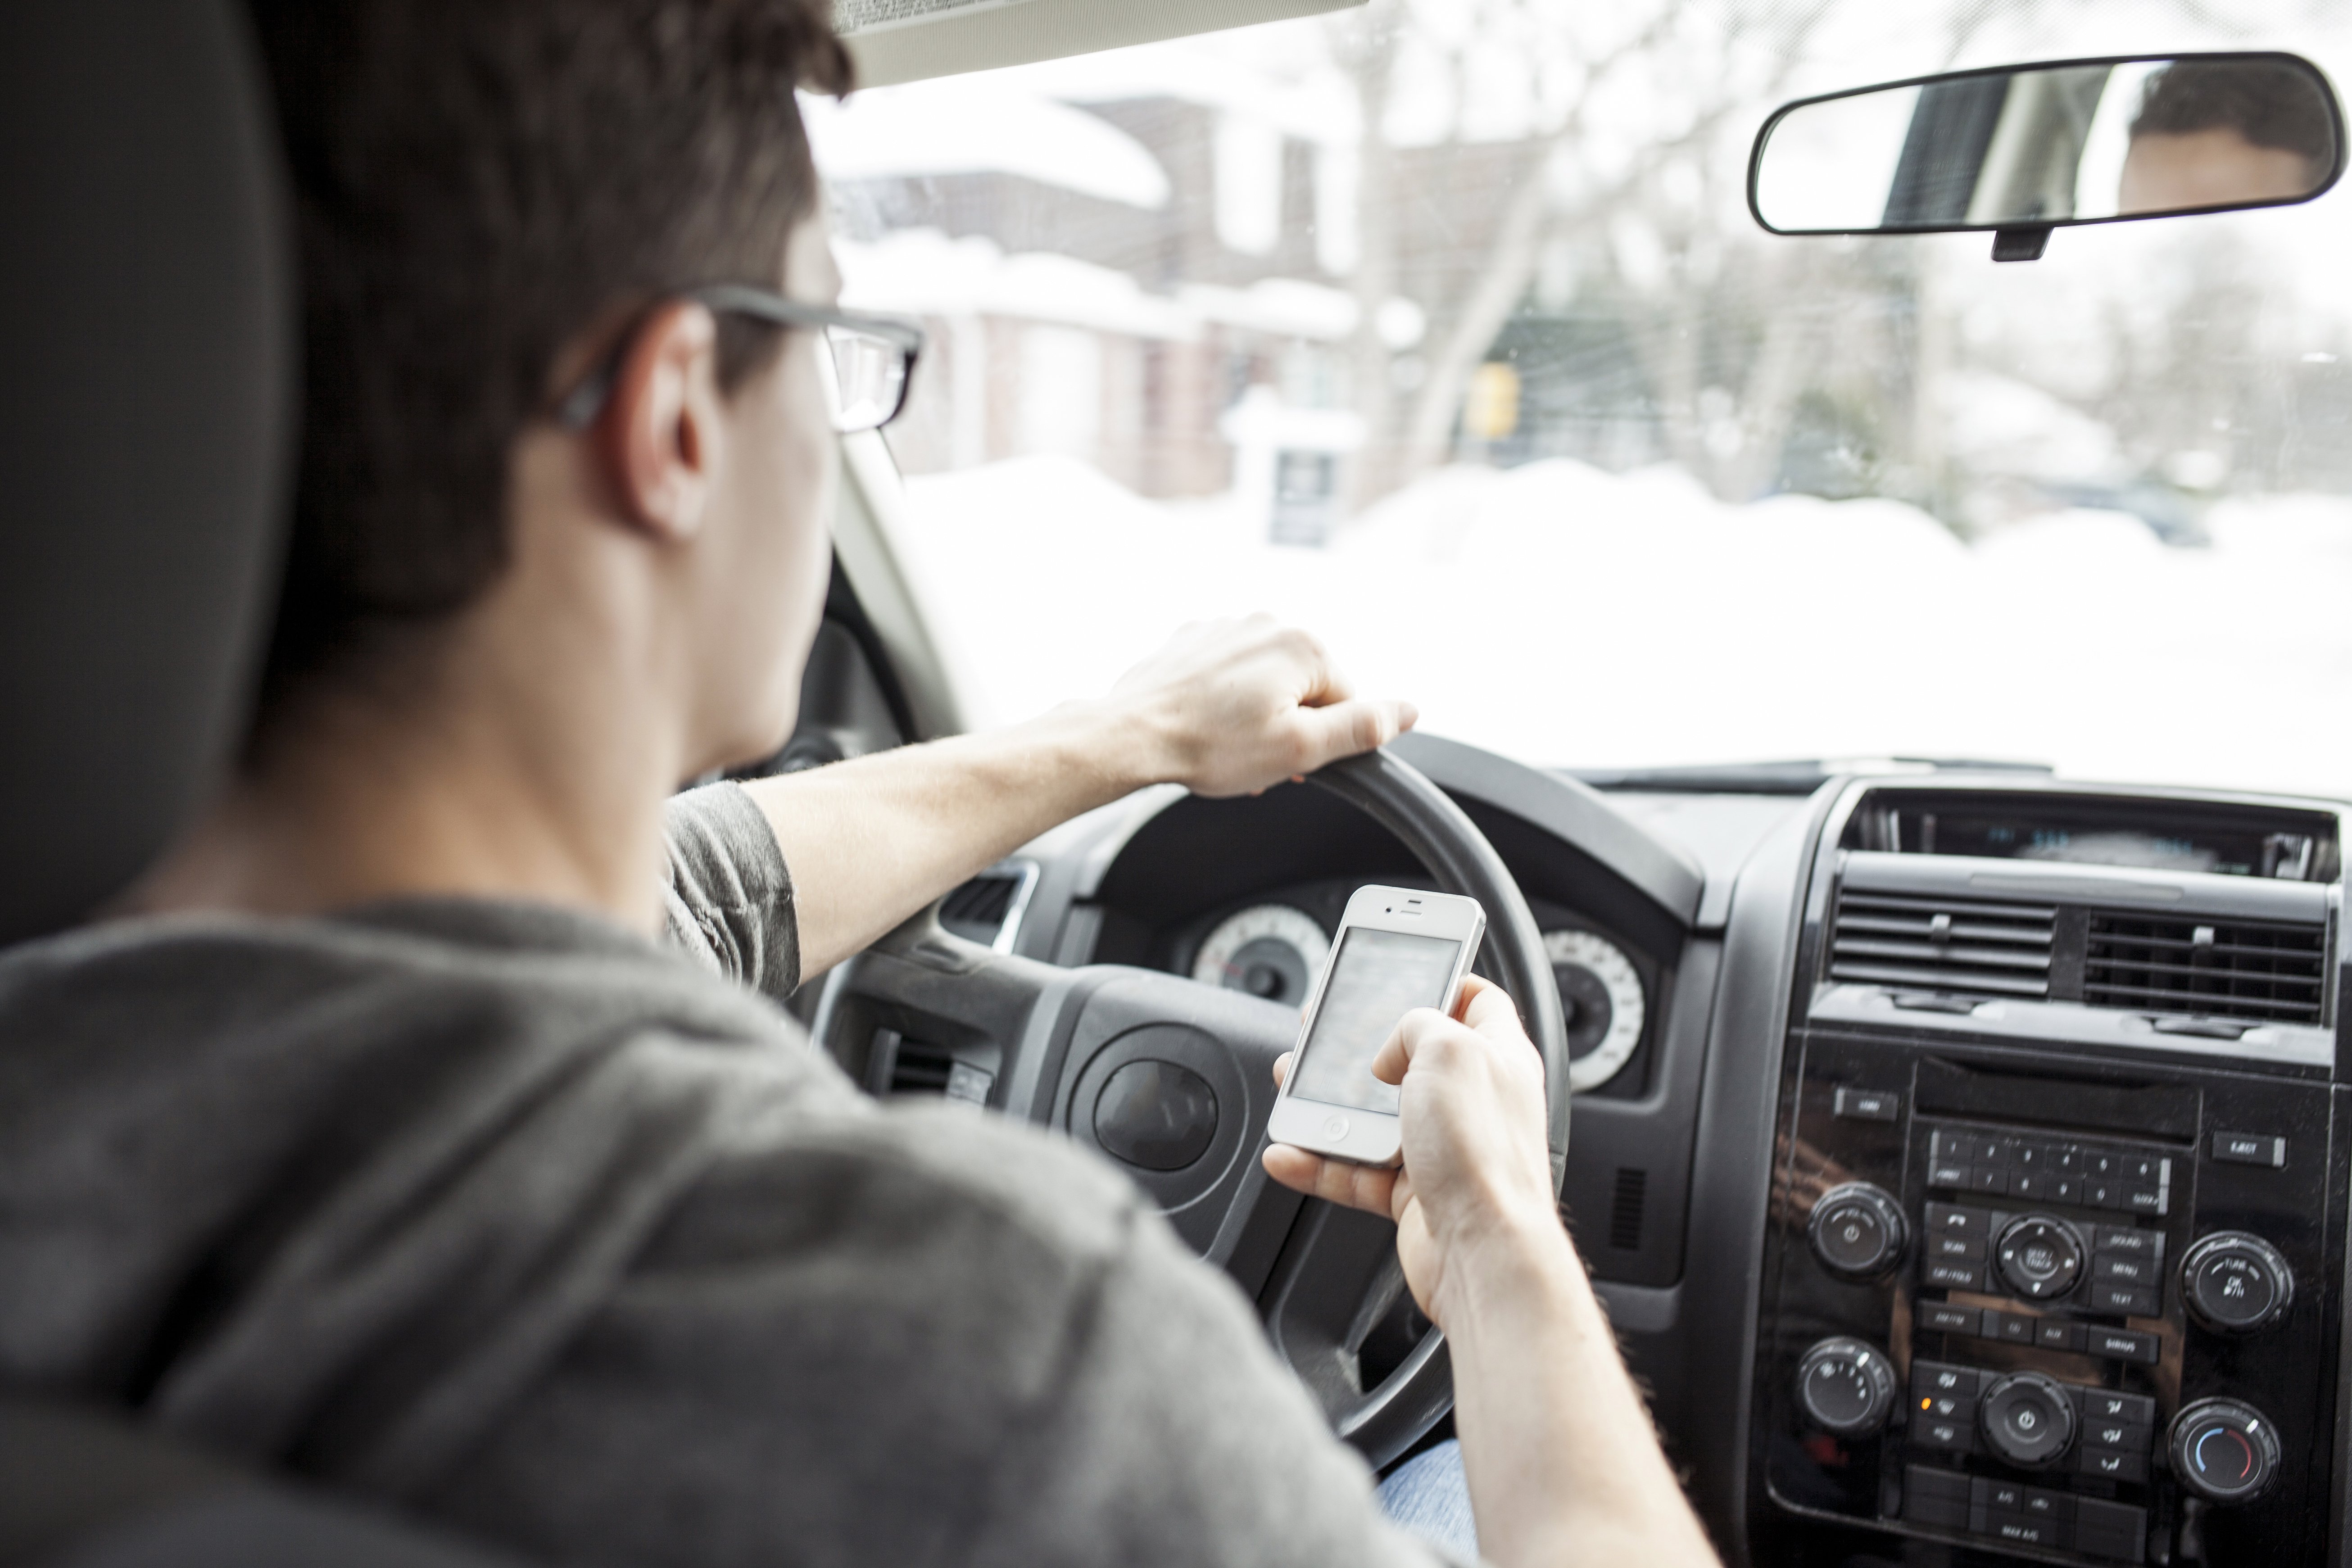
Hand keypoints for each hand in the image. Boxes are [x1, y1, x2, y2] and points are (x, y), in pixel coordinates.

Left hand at [1101, 616, 1415, 797]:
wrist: (1131, 736)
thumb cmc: (1210, 745)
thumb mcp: (1301, 748)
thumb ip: (1362, 727)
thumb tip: (1409, 711)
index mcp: (1303, 645)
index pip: (1344, 701)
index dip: (1320, 740)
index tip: (1287, 759)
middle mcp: (1266, 623)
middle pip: (1303, 690)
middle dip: (1285, 728)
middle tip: (1251, 757)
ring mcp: (1225, 628)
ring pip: (1263, 684)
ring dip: (1253, 718)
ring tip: (1222, 746)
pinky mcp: (1192, 641)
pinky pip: (1226, 676)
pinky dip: (1221, 703)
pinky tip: (1202, 726)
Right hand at [1262, 974, 1562, 1327]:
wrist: (1483, 1253)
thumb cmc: (1484, 1155)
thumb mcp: (1448, 1049)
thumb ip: (1416, 1024)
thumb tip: (1390, 1048)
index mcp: (1496, 1056)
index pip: (1475, 1000)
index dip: (1440, 979)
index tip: (1402, 970)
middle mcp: (1472, 1101)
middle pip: (1410, 1057)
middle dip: (1359, 1044)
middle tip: (1323, 1030)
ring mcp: (1443, 1149)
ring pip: (1374, 1115)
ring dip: (1326, 1103)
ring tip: (1291, 1085)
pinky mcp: (1415, 1195)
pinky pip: (1356, 1171)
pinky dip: (1319, 1163)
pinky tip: (1290, 1152)